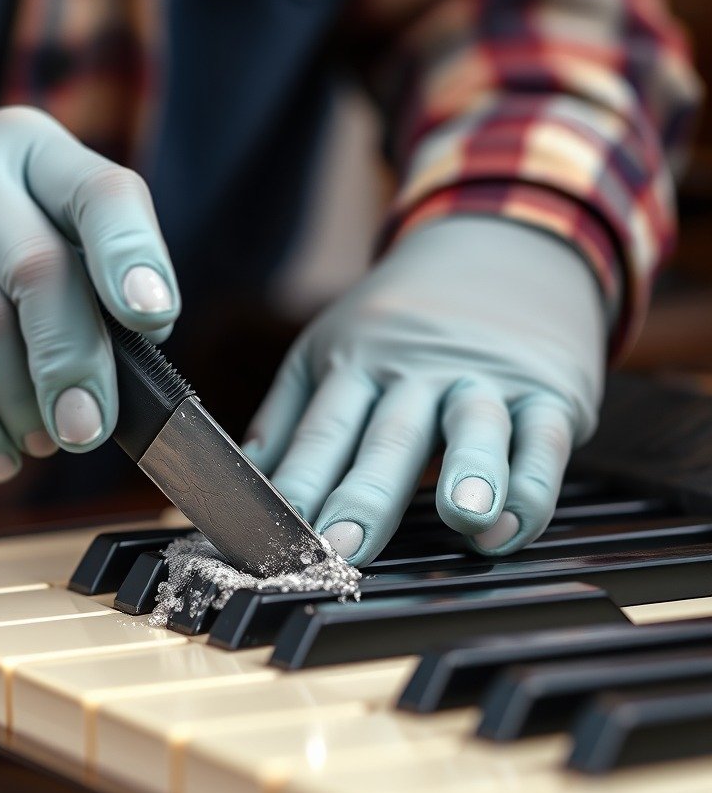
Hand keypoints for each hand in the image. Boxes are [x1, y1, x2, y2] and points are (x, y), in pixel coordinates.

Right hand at [0, 108, 179, 480]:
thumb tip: (113, 390)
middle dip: (67, 369)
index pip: (100, 194)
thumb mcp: (51, 229)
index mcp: (37, 153)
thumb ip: (95, 287)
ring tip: (25, 452)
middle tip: (83, 434)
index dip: (131, 257)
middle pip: (32, 273)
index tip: (153, 318)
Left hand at [242, 217, 606, 564]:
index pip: (322, 431)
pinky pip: (543, 439)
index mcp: (354, 364)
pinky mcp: (548, 389)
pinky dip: (533, 485)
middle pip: (388, 436)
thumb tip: (244, 481)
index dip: (298, 484)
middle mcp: (415, 372)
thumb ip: (290, 418)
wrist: (499, 247)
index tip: (276, 538)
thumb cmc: (399, 323)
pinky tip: (512, 526)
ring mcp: (484, 379)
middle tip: (342, 546)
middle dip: (364, 494)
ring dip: (471, 471)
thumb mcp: (331, 349)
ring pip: (475, 426)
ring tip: (464, 516)